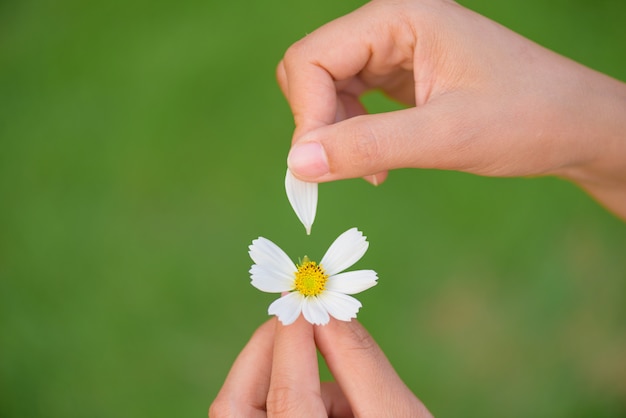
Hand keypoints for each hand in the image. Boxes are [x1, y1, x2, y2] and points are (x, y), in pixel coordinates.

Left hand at [209, 317, 431, 416]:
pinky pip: (257, 417)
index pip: (288, 400)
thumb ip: (362, 365)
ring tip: (331, 382)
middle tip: (296, 320)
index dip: (293, 342)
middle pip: (235, 408)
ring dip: (276, 376)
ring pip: (240, 411)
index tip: (304, 301)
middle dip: (264, 351)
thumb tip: (329, 312)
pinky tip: (326, 407)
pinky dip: (282, 398)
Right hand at [277, 0, 625, 218]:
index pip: (312, 58)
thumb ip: (368, 146)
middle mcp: (391, 25)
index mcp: (399, 16)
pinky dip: (353, 134)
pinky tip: (378, 163)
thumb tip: (297, 164)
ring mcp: (396, 49)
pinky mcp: (402, 74)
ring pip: (328, 88)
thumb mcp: (445, 136)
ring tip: (370, 170)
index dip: (306, 114)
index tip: (318, 167)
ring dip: (334, 133)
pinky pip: (352, 101)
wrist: (576, 126)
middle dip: (316, 123)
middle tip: (340, 169)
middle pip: (312, 70)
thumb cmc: (528, 118)